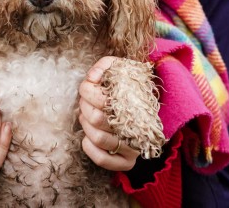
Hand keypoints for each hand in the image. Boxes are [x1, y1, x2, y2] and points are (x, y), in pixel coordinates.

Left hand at [78, 56, 140, 170]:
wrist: (143, 113)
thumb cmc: (127, 91)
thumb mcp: (121, 73)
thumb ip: (107, 66)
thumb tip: (94, 75)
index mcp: (138, 102)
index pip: (102, 98)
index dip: (88, 91)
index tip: (89, 87)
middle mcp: (138, 128)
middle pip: (97, 118)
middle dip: (85, 108)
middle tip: (86, 102)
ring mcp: (134, 148)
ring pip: (98, 138)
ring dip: (86, 126)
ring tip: (87, 116)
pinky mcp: (126, 163)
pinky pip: (101, 159)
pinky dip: (88, 146)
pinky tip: (88, 136)